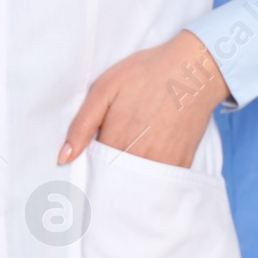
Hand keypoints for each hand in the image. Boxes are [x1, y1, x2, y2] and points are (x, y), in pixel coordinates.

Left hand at [59, 31, 229, 167]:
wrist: (193, 70)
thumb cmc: (147, 74)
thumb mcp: (105, 89)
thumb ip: (82, 125)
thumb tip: (64, 158)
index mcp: (116, 142)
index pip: (94, 173)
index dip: (89, 171)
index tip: (88, 166)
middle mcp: (140, 158)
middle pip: (117, 184)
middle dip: (109, 180)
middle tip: (108, 165)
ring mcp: (164, 163)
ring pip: (139, 186)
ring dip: (131, 182)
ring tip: (129, 162)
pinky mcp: (183, 162)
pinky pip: (162, 183)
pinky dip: (153, 179)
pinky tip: (149, 162)